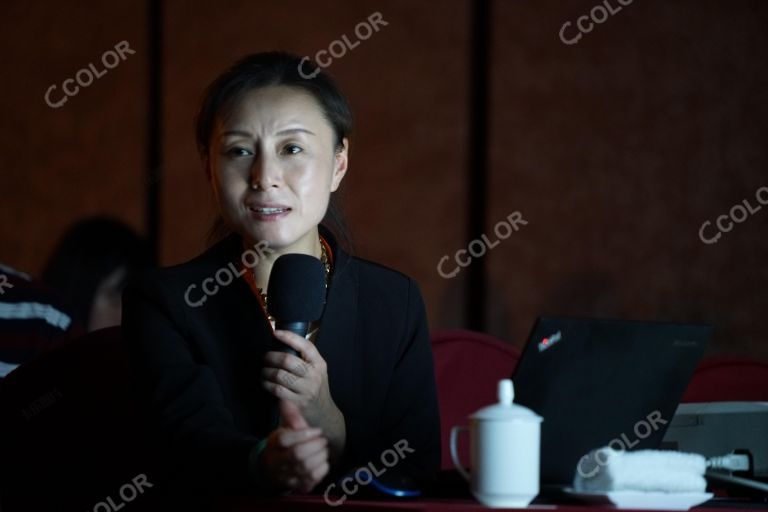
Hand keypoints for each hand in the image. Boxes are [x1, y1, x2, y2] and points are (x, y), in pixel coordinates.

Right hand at [260, 400, 329, 492]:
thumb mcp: (283, 430)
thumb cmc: (282, 447)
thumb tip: (288, 400)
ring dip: (321, 456)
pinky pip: (313, 479)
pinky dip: (322, 468)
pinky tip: (321, 461)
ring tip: (322, 449)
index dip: (304, 434)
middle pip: (298, 454)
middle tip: (322, 440)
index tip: (317, 430)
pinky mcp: (298, 487)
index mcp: (273, 446)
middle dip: (315, 445)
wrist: (270, 471)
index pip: (285, 439)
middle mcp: (278, 463)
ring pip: (307, 468)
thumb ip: (290, 416)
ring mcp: (287, 477)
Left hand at [261, 330, 346, 459]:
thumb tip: (283, 341)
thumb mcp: (318, 370)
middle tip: (265, 357)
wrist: (324, 412)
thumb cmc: (316, 387)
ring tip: (263, 370)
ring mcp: (306, 389)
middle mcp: (314, 375)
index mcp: (319, 363)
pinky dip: (267, 384)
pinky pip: (277, 390)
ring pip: (280, 375)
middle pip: (288, 360)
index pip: (305, 345)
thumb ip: (305, 358)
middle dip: (272, 357)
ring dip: (267, 371)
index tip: (275, 333)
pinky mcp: (297, 402)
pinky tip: (265, 382)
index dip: (289, 337)